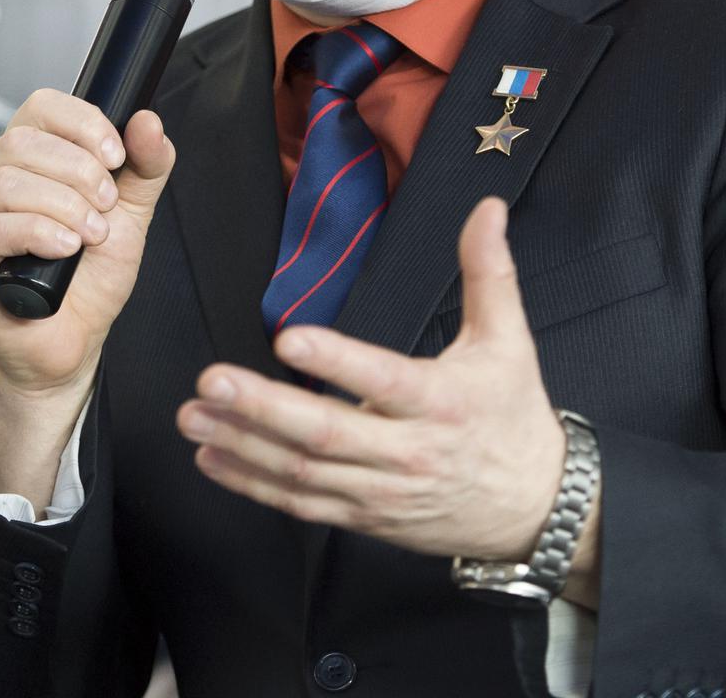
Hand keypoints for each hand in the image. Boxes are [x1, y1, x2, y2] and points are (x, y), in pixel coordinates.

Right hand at [0, 89, 174, 398]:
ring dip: (64, 206)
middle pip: (23, 141)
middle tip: (107, 207)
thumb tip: (148, 122)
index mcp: (28, 158)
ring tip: (89, 235)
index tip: (116, 156)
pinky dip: (37, 233)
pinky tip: (64, 248)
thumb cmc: (91, 276)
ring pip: (7, 182)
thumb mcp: (132, 213)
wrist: (73, 340)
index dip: (82, 123)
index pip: (42, 108)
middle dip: (80, 172)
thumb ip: (146, 166)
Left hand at [178, 196, 565, 561]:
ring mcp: (382, 492)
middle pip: (327, 432)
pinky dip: (254, 484)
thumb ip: (489, 271)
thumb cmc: (513, 412)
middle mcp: (407, 452)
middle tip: (210, 381)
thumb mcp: (509, 339)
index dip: (336, 361)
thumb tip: (487, 207)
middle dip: (261, 408)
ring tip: (192, 416)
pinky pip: (302, 504)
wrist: (532, 507)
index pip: (383, 379)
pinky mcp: (365, 518)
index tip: (289, 337)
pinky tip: (212, 459)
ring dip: (243, 445)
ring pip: (304, 471)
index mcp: (441, 402)